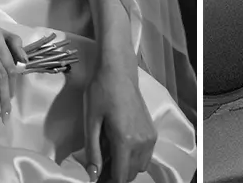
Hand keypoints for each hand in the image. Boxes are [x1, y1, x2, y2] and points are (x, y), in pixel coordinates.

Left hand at [83, 60, 154, 182]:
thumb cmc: (101, 91)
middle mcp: (142, 141)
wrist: (118, 71)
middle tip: (98, 166)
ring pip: (140, 166)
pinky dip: (134, 157)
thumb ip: (93, 151)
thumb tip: (93, 175)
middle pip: (131, 174)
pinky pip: (146, 155)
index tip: (96, 178)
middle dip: (115, 175)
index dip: (107, 181)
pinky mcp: (152, 131)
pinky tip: (119, 146)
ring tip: (108, 155)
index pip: (121, 177)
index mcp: (125, 140)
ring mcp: (149, 136)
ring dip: (125, 167)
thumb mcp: (91, 122)